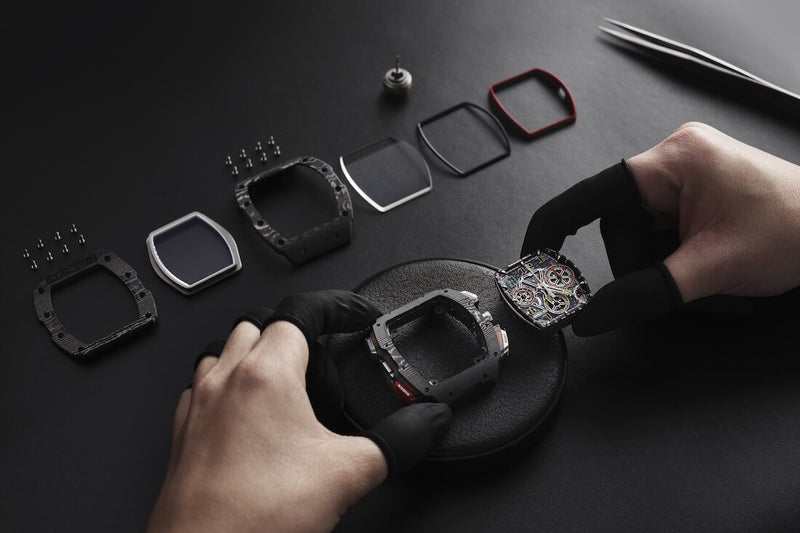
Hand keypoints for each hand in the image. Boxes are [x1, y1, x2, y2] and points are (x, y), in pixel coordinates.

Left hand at [148, 291, 451, 532]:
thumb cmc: (254, 518)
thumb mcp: (348, 473)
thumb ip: (398, 441)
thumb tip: (428, 422)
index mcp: (265, 374)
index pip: (304, 310)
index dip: (338, 307)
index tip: (357, 316)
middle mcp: (225, 379)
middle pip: (263, 323)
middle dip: (299, 331)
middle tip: (327, 360)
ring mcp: (199, 404)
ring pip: (227, 349)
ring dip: (259, 353)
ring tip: (289, 383)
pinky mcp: (185, 432)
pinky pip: (204, 384)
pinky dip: (230, 384)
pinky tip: (250, 416)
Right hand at [522, 122, 799, 334]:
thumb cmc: (797, 230)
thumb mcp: (710, 270)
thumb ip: (644, 294)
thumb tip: (592, 316)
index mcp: (674, 161)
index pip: (590, 195)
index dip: (553, 227)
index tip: (532, 256)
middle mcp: (674, 162)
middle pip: (620, 229)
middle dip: (647, 265)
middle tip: (686, 280)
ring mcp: (685, 179)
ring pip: (640, 239)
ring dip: (666, 267)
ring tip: (711, 274)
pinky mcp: (694, 197)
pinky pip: (660, 237)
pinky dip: (676, 261)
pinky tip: (709, 265)